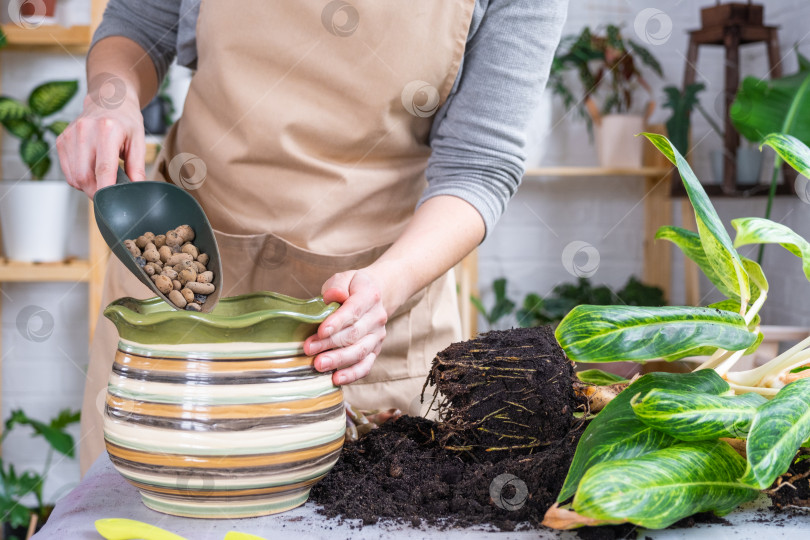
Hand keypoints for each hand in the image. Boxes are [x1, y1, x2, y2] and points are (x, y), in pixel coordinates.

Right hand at [56, 85, 145, 196]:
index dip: (105, 190)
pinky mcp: (61, 140)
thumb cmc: (126, 121)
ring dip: (87, 187)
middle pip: (84, 176)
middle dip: (96, 192)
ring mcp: (70, 135)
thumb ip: (137, 167)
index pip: (103, 168)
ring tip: (102, 181)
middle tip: (110, 195)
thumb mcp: (139, 141)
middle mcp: (85, 131)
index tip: (109, 203)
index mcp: (107, 130)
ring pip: (74, 177)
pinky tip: (91, 172)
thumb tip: (136, 190)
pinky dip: (78, 178)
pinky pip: (67, 171)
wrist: (108, 99)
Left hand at [304, 269, 388, 385]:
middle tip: (309, 349)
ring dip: (338, 360)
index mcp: (369, 296)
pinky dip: (352, 374)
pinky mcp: (375, 350)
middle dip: (330, 343)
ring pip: (359, 351)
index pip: (353, 310)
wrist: (376, 295)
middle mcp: (377, 317)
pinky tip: (336, 379)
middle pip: (354, 334)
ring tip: (318, 365)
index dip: (337, 322)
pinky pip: (366, 365)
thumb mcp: (344, 278)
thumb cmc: (352, 287)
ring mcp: (378, 336)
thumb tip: (333, 296)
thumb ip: (336, 286)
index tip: (320, 331)